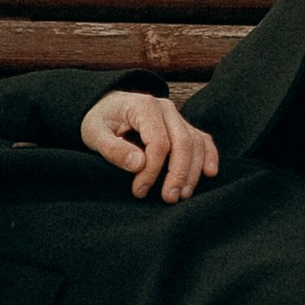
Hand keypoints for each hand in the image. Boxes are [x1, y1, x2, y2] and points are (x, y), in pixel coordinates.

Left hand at [80, 90, 218, 202]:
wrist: (107, 107)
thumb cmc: (100, 121)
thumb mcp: (94, 133)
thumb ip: (113, 149)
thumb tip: (139, 164)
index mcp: (143, 106)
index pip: (158, 142)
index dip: (152, 170)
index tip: (139, 190)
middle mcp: (165, 108)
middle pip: (183, 142)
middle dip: (178, 174)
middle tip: (169, 198)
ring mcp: (177, 116)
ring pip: (196, 143)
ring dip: (193, 171)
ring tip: (182, 195)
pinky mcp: (183, 126)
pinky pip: (202, 140)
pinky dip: (209, 156)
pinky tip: (209, 173)